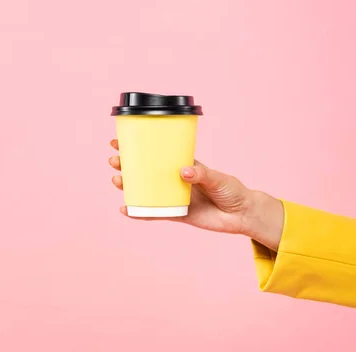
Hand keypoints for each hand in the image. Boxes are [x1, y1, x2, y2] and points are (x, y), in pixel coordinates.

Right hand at [108, 139, 283, 250]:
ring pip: (145, 190)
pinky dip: (139, 212)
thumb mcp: (218, 178)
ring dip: (129, 186)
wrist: (242, 215)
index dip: (139, 147)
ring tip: (116, 180)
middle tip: (114, 161)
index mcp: (183, 166)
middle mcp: (174, 180)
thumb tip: (183, 172)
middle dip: (127, 165)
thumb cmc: (232, 191)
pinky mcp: (175, 214)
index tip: (120, 141)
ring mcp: (173, 197)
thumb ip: (201, 174)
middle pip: (145, 171)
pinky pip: (153, 213)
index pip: (158, 154)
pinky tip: (125, 209)